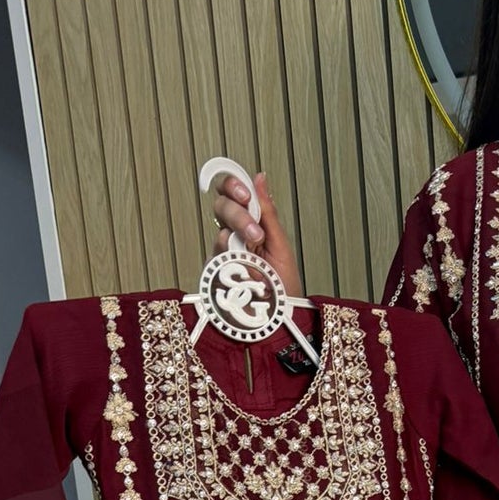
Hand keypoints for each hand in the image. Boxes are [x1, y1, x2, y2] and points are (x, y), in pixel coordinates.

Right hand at [211, 170, 301, 297]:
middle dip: (238, 213)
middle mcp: (234, 236)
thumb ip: (268, 213)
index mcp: (251, 224)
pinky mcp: (215, 275)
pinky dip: (231, 258)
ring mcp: (223, 255)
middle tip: (255, 230)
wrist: (281, 322)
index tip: (245, 193)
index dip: (233, 185)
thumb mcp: (281, 246)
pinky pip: (216, 257)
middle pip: (221, 206)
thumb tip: (260, 178)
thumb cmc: (283, 288)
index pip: (233, 194)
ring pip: (219, 230)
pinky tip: (243, 267)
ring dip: (238, 238)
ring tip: (256, 251)